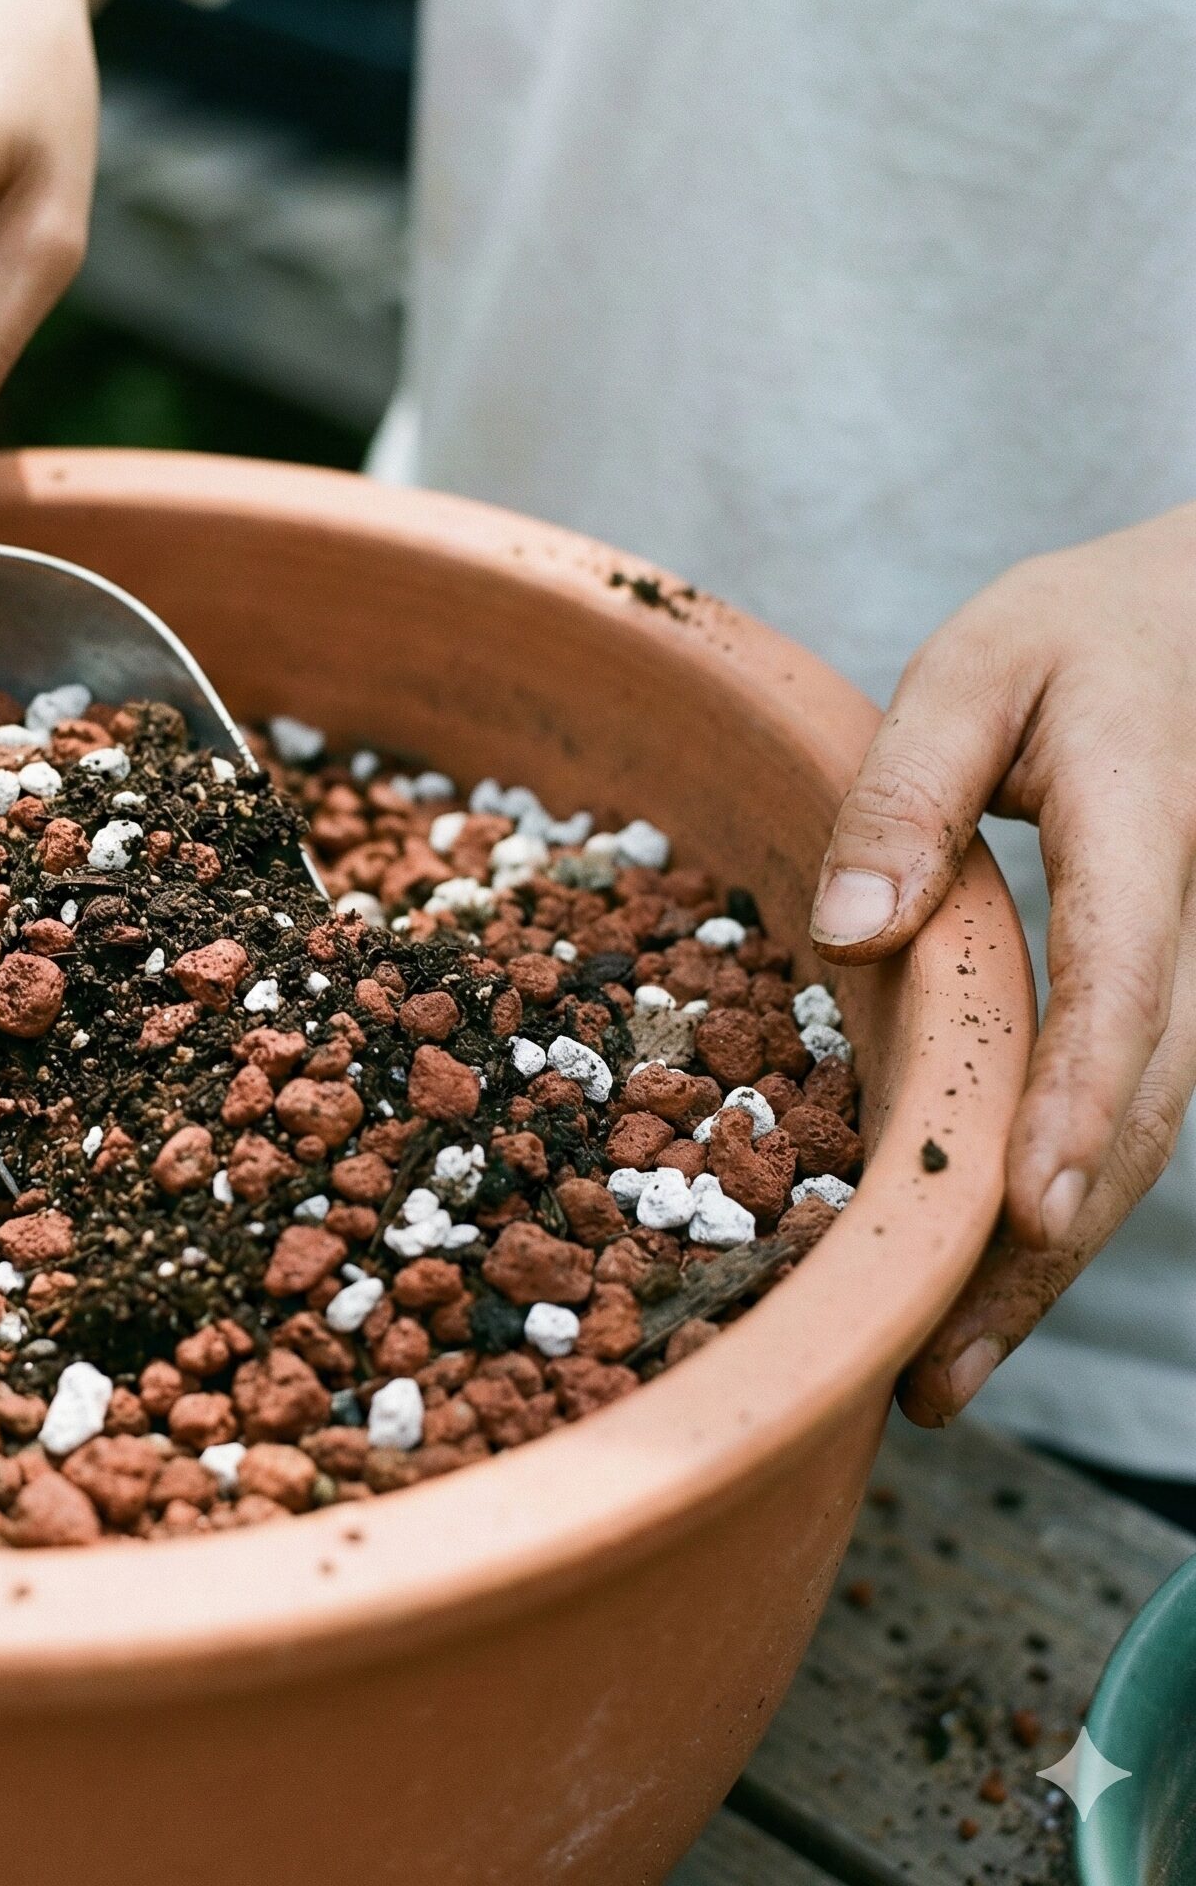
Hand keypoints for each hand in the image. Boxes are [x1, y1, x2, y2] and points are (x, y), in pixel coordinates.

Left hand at [806, 506, 1195, 1425]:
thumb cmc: (1088, 633)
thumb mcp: (981, 665)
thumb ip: (911, 788)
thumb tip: (846, 938)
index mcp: (1149, 828)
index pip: (1124, 981)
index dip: (1080, 1102)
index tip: (1029, 1214)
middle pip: (1145, 1104)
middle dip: (1047, 1245)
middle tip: (936, 1376)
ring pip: (1146, 1127)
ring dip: (1050, 1251)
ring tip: (942, 1367)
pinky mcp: (1167, 987)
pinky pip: (1127, 1099)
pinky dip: (1060, 1188)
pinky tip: (986, 1262)